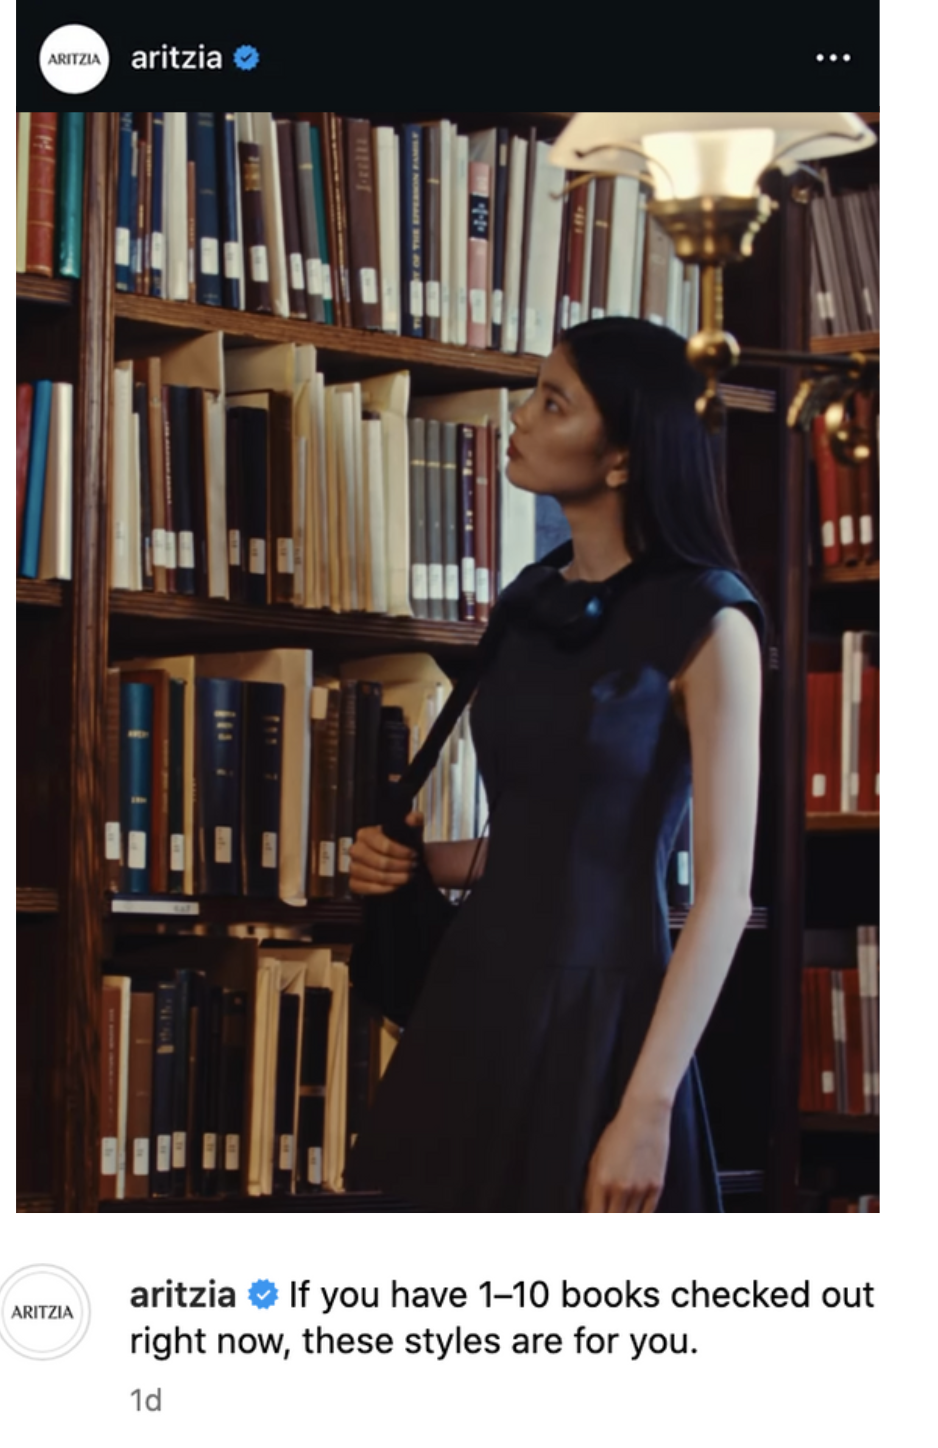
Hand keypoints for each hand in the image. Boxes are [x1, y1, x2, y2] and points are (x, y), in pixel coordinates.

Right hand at [349, 811, 422, 896]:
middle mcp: (356, 849)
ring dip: (394, 878)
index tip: (414, 855)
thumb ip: (415, 820)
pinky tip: (395, 886)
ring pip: (374, 876)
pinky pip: (364, 888)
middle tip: (412, 867)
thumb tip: (412, 818)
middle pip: (379, 862)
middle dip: (400, 866)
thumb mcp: (410, 830)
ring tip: (407, 877)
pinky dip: (382, 889)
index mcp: (365, 833)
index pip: (384, 845)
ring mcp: (353, 866)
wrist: (398, 860)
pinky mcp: (353, 882)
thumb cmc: (401, 845)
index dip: (402, 852)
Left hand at [582, 1097, 670, 1212]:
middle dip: (607, 1224)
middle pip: (612, 1222)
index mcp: (601, 1181)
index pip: (594, 1216)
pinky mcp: (657, 1186)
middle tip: (606, 1219)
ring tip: (619, 1217)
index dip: (592, 1223)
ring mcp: (640, 1189)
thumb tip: (590, 1208)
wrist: (645, 1116)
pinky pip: (648, 1213)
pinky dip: (640, 1218)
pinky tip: (634, 1216)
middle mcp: (620, 1188)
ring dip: (624, 1221)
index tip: (593, 1222)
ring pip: (630, 1220)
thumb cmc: (617, 1134)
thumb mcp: (596, 1158)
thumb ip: (592, 1186)